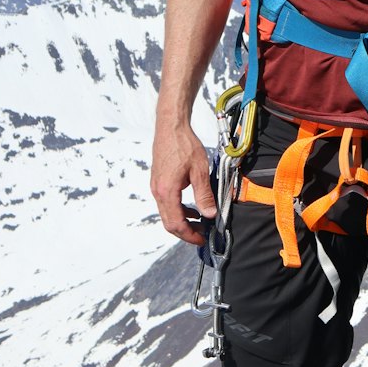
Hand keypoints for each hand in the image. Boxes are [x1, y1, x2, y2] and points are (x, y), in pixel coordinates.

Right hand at [150, 121, 215, 245]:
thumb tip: (210, 215)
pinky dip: (180, 210)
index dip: (190, 235)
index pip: (176, 224)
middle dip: (186, 232)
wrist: (170, 127)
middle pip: (169, 223)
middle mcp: (158, 192)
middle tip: (202, 235)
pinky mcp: (159, 182)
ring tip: (201, 222)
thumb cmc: (184, 145)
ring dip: (183, 221)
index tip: (202, 239)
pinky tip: (193, 207)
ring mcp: (156, 187)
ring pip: (167, 214)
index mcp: (167, 191)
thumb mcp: (200, 171)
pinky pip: (167, 203)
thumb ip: (205, 195)